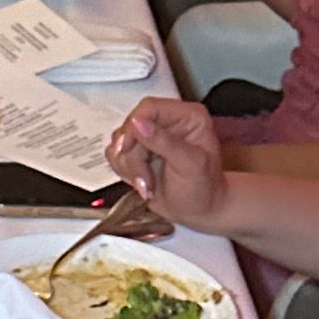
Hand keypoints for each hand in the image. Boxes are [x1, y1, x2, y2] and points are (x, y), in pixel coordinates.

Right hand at [107, 95, 232, 231]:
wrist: (199, 211)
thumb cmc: (203, 189)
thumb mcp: (190, 165)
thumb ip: (165, 142)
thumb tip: (138, 123)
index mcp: (187, 117)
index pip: (150, 107)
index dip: (134, 125)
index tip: (127, 147)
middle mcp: (167, 122)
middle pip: (130, 126)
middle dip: (133, 156)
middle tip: (146, 179)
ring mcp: (150, 137)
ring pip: (120, 142)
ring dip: (130, 167)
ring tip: (148, 184)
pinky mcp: (137, 151)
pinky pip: (115, 155)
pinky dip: (125, 172)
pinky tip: (143, 183)